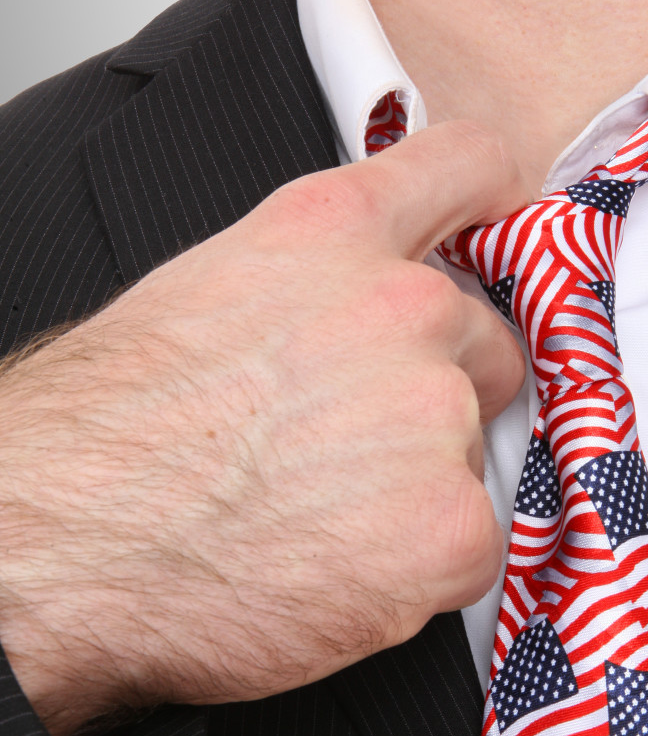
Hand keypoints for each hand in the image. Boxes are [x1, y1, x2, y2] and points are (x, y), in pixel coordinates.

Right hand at [0, 123, 529, 735]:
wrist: (63, 542)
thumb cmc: (109, 434)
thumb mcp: (209, 291)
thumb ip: (317, 276)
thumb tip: (362, 297)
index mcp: (334, 232)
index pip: (468, 166)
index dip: (489, 203)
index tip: (495, 229)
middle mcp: (402, 307)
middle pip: (489, 342)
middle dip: (439, 393)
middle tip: (347, 444)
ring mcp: (435, 414)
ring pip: (473, 453)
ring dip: (419, 486)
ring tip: (316, 515)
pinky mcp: (450, 523)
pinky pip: (475, 545)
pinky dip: (419, 569)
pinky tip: (338, 568)